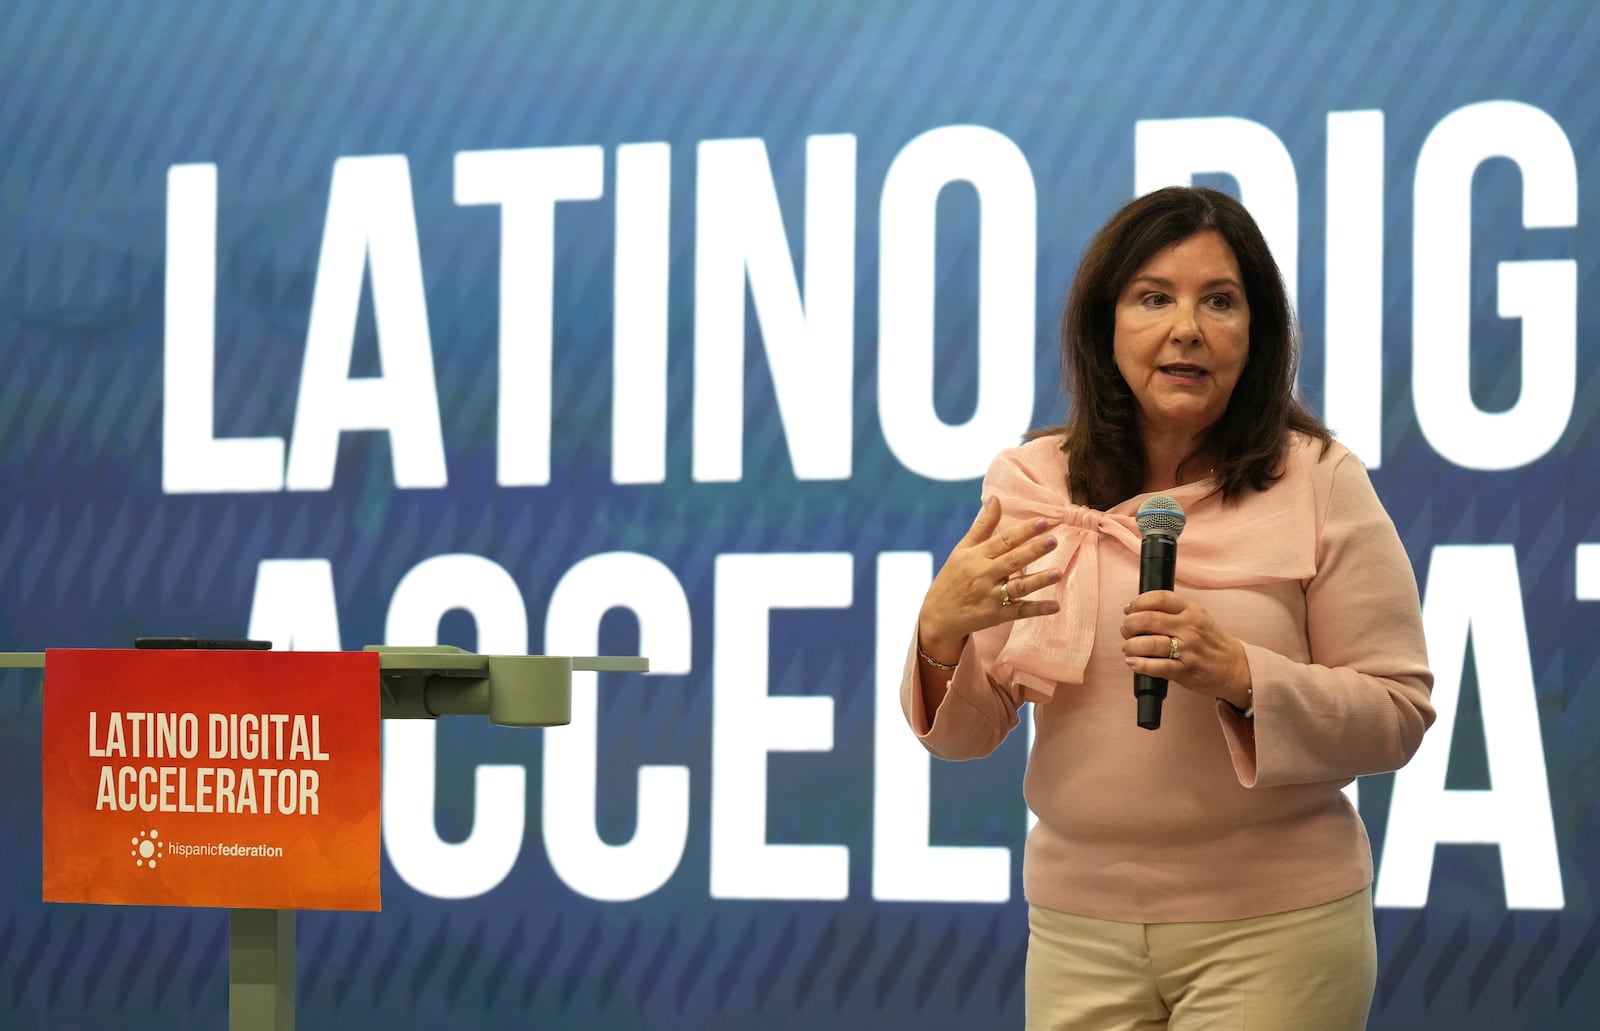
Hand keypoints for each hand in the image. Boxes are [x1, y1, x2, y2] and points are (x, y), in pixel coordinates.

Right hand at [917, 497, 1062, 663]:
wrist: (938, 615)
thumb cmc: (952, 577)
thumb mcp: (962, 549)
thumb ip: (982, 525)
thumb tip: (995, 497)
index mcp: (977, 556)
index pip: (1003, 541)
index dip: (1023, 531)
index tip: (1043, 522)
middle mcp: (984, 575)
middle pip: (1012, 561)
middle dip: (1033, 550)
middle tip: (1053, 540)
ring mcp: (991, 596)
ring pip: (1018, 587)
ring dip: (1038, 580)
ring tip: (1058, 573)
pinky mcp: (996, 616)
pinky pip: (1019, 612)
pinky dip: (1036, 609)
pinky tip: (1055, 606)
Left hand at [1120, 590, 1251, 707]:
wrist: (1236, 668)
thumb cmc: (1212, 643)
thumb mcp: (1198, 618)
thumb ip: (1173, 613)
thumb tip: (1138, 613)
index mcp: (1192, 611)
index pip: (1160, 598)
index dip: (1138, 602)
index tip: (1129, 609)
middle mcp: (1189, 627)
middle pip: (1148, 619)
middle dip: (1129, 625)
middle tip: (1126, 631)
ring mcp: (1188, 649)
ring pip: (1149, 643)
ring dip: (1131, 645)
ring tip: (1128, 648)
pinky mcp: (1185, 670)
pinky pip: (1156, 666)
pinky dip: (1139, 665)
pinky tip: (1132, 662)